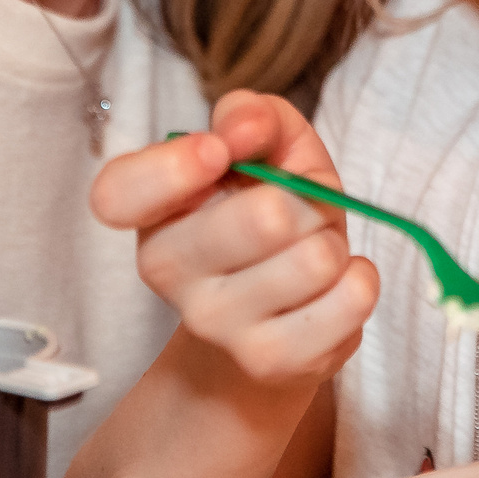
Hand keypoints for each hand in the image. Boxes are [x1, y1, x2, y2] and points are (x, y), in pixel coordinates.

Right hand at [92, 91, 378, 384]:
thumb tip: (243, 130)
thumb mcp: (265, 145)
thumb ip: (252, 115)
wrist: (277, 319)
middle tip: (299, 209)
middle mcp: (166, 270)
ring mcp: (214, 323)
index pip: (119, 194)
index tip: (218, 152)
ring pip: (316, 260)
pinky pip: (349, 300)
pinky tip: (335, 284)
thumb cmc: (269, 210)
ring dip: (334, 242)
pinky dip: (359, 280)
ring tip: (312, 250)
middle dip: (308, 200)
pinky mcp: (268, 362)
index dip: (172, 168)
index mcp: (151, 211)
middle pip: (264, 219)